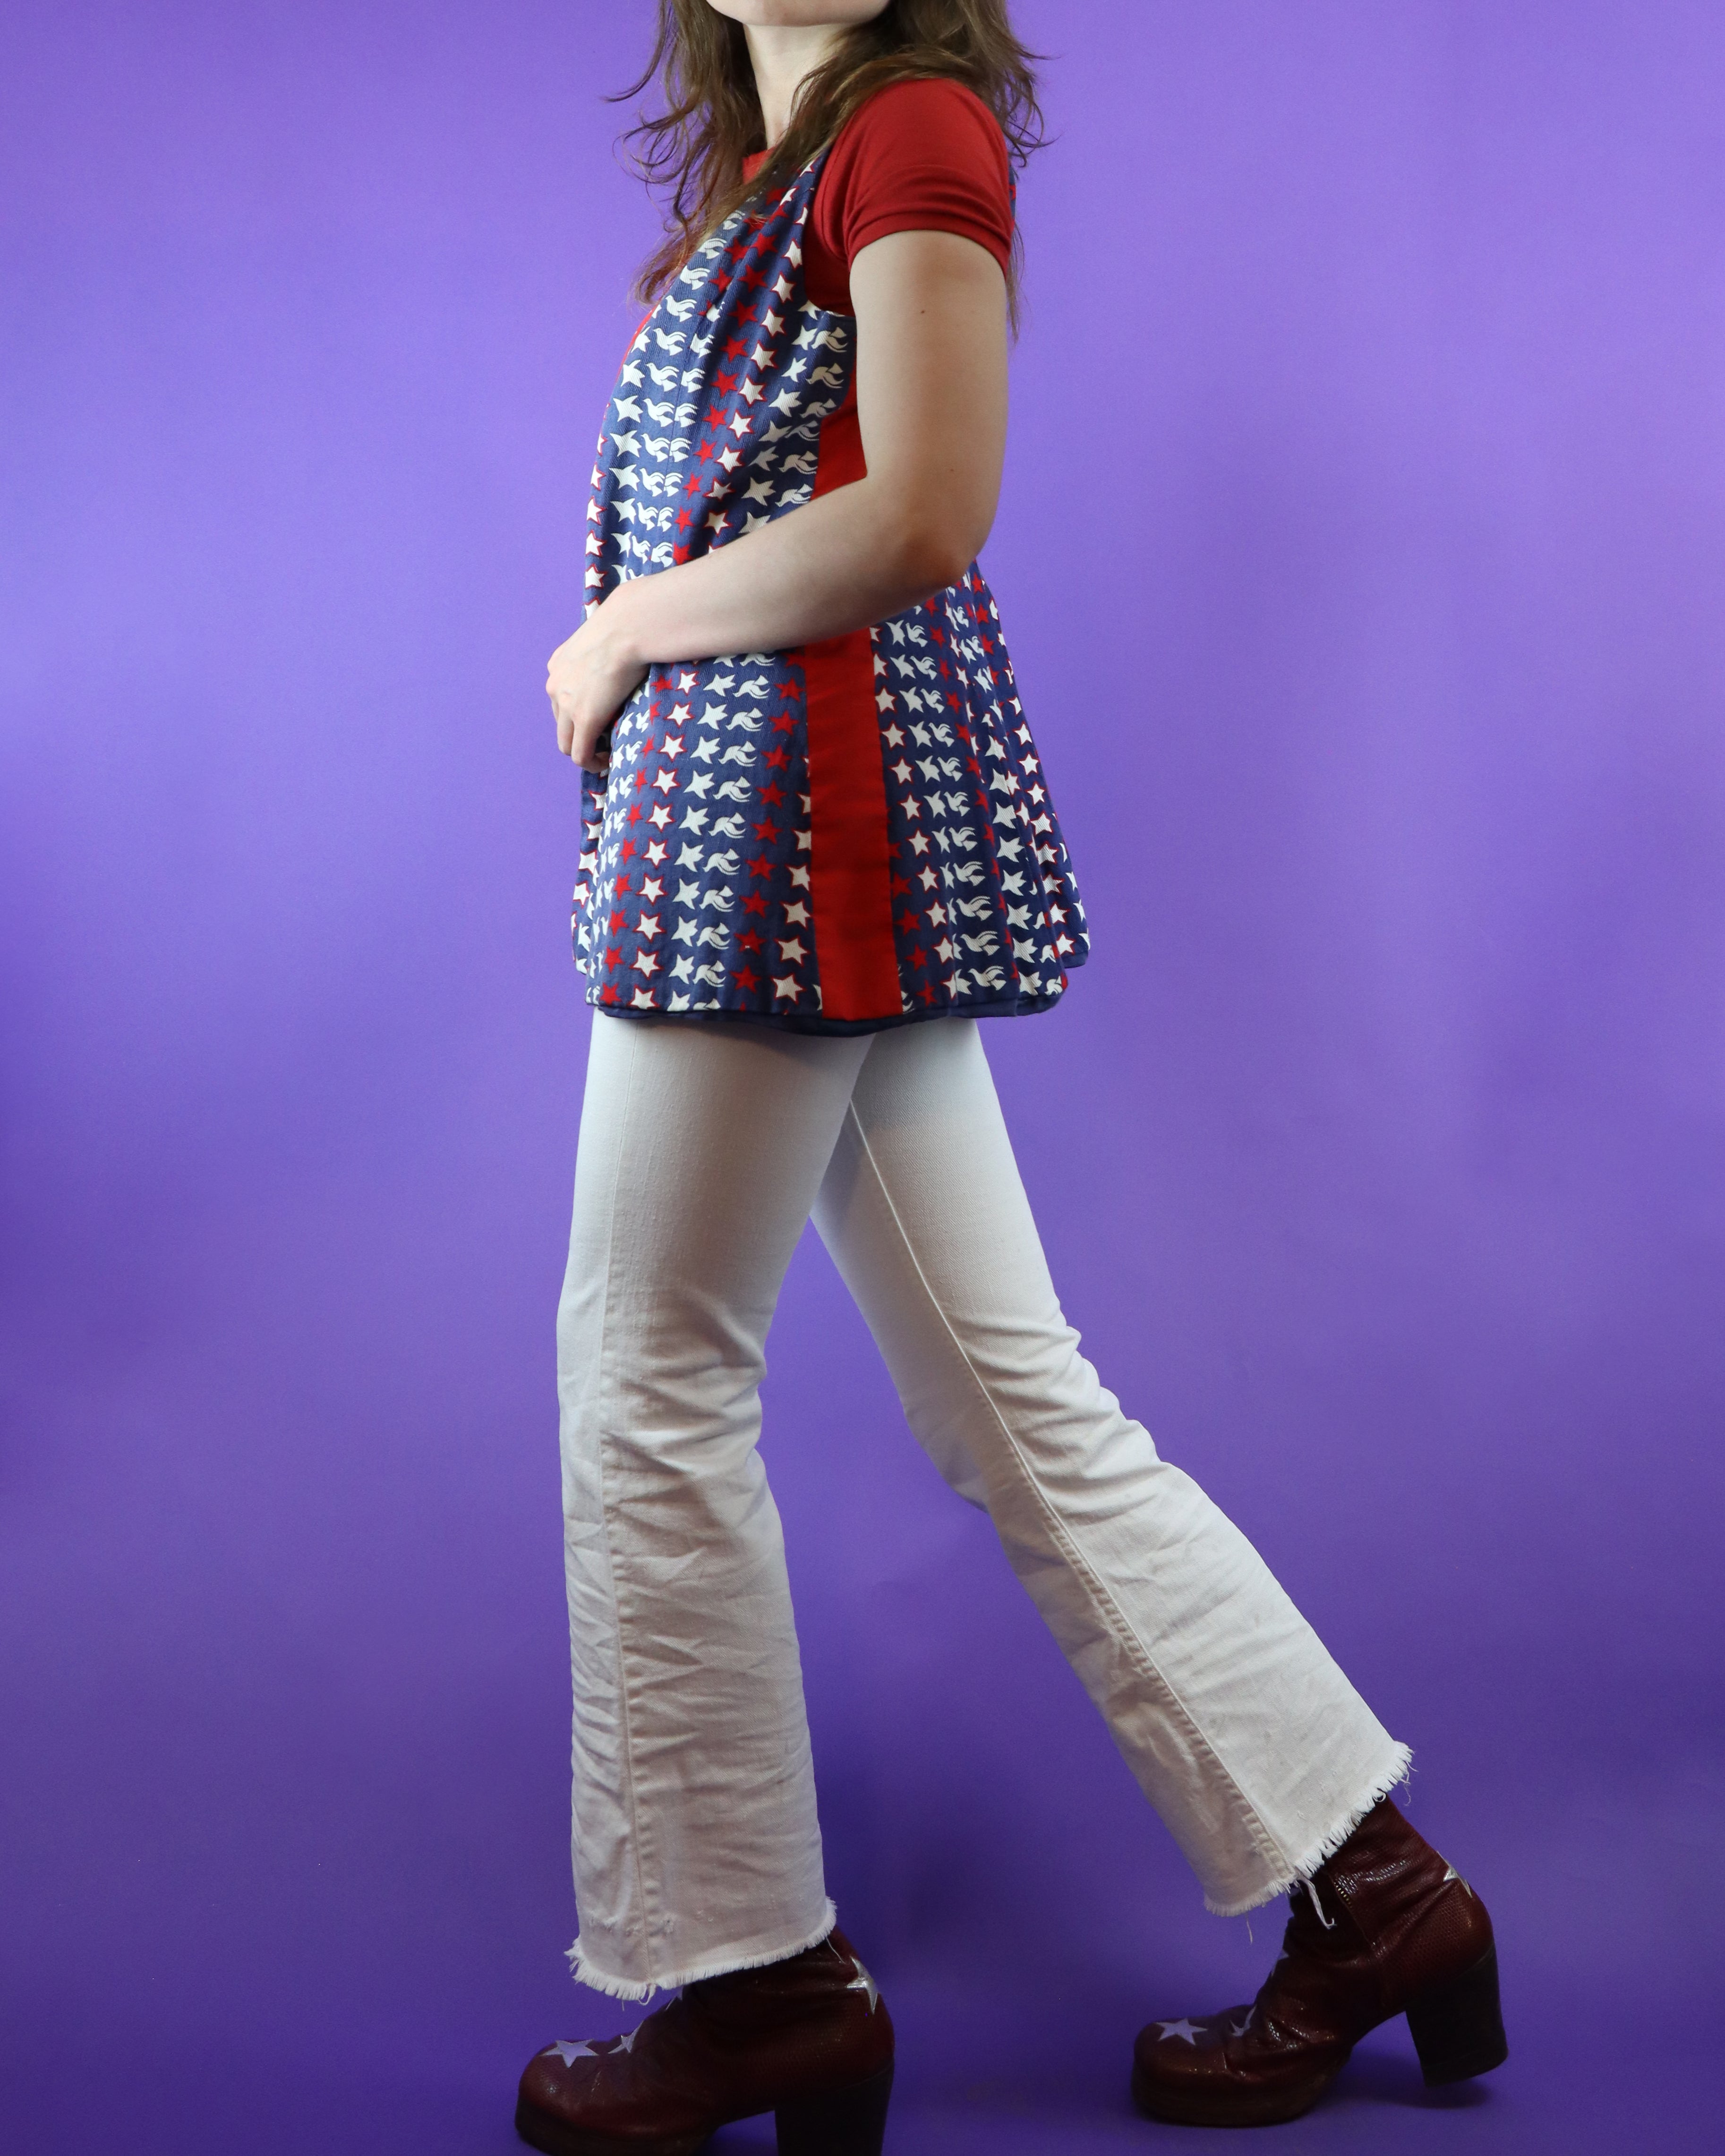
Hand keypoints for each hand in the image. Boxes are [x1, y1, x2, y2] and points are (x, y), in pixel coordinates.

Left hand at [546, 598, 647, 772]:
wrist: (628, 627)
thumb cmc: (626, 625)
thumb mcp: (603, 638)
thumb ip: (603, 651)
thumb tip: (625, 652)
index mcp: (558, 664)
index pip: (561, 698)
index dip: (578, 713)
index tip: (601, 718)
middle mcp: (555, 685)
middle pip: (560, 723)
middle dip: (579, 735)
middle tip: (604, 740)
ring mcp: (566, 704)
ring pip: (566, 743)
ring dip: (585, 752)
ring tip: (606, 754)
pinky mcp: (584, 719)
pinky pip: (580, 755)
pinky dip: (592, 763)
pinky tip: (608, 762)